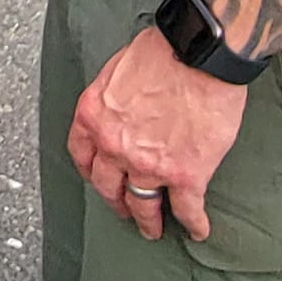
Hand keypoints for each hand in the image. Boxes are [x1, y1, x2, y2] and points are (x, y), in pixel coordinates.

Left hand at [66, 23, 246, 242]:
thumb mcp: (117, 70)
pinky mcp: (186, 175)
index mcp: (95, 116)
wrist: (200, 54)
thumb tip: (122, 109)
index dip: (91, 172)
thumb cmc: (163, 51)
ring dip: (148, 221)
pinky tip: (198, 228)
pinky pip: (187, 209)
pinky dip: (194, 223)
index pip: (82, 155)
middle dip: (116, 202)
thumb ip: (114, 99)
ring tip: (155, 228)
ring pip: (143, 205)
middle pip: (109, 187)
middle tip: (125, 210)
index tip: (99, 180)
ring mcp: (149, 165)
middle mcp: (115, 145)